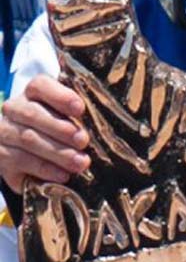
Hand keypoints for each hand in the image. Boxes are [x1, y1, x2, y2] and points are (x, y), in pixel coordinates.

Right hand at [0, 75, 89, 189]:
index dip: (60, 96)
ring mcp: (4, 132)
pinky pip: (21, 160)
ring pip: (28, 139)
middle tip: (83, 141)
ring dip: (58, 152)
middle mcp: (14, 110)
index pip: (40, 86)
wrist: (33, 161)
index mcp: (32, 94)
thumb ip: (79, 118)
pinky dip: (45, 168)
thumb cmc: (60, 135)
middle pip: (32, 114)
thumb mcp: (70, 121)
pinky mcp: (1, 156)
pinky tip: (63, 174)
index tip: (80, 109)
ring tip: (81, 163)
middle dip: (61, 128)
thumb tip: (99, 124)